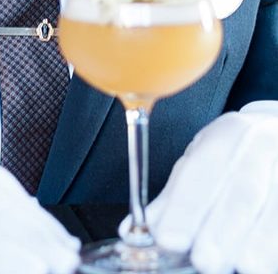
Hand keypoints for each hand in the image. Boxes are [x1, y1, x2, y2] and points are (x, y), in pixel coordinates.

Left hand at [138, 102, 277, 273]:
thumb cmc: (234, 156)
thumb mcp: (199, 164)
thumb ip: (171, 199)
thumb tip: (132, 229)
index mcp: (228, 135)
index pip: (201, 171)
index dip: (185, 208)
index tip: (169, 240)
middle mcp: (262, 147)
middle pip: (241, 194)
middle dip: (221, 232)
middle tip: (205, 262)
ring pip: (274, 210)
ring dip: (257, 244)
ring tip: (243, 268)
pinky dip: (276, 247)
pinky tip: (265, 265)